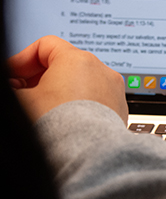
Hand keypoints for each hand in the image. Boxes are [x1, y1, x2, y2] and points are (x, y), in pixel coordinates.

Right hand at [7, 36, 127, 123]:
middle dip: (40, 76)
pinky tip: (66, 120)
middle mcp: (101, 69)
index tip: (12, 75)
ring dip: (61, 91)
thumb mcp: (23, 100)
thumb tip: (16, 86)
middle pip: (64, 63)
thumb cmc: (58, 125)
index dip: (22, 60)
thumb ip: (16, 87)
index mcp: (77, 59)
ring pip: (81, 82)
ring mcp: (114, 88)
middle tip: (23, 92)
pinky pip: (96, 98)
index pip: (44, 45)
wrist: (89, 153)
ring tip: (45, 109)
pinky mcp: (119, 107)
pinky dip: (80, 104)